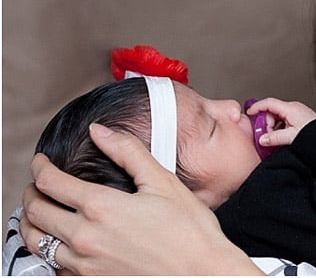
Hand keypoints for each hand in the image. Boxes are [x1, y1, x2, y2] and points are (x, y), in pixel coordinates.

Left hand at [21, 124, 261, 274]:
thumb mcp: (163, 182)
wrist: (204, 273)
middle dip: (31, 194)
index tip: (41, 161)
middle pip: (36, 212)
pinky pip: (53, 269)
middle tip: (37, 185)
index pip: (51, 182)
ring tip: (38, 214)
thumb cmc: (190, 230)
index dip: (40, 167)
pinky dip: (48, 252)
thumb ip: (128, 152)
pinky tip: (60, 244)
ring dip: (32, 224)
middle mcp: (86, 238)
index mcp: (102, 207)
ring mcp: (85, 266)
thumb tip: (100, 131)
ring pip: (37, 244)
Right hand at [246, 97, 315, 146]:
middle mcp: (293, 108)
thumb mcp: (292, 137)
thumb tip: (262, 139)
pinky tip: (281, 138)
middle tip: (265, 136)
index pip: (269, 103)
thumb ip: (275, 138)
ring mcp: (297, 112)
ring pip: (278, 116)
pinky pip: (284, 120)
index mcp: (290, 109)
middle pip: (272, 111)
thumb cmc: (314, 135)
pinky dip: (279, 127)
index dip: (257, 107)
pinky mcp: (299, 118)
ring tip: (274, 139)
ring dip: (273, 127)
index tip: (248, 113)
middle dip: (266, 123)